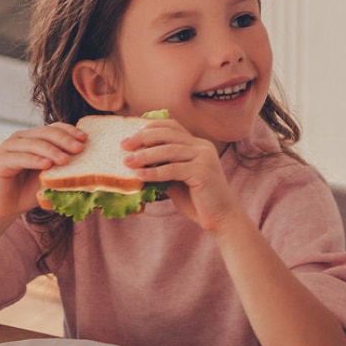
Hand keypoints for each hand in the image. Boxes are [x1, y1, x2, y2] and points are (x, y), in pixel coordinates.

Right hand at [0, 124, 86, 222]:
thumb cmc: (29, 190)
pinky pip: (19, 157)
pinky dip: (34, 160)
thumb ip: (64, 167)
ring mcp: (10, 147)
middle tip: (78, 149)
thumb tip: (89, 162)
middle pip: (45, 133)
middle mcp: (22, 138)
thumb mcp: (52, 176)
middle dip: (64, 140)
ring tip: (64, 159)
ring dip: (50, 150)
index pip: (55, 128)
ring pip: (33, 143)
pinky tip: (46, 165)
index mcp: (36, 138)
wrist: (6, 206)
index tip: (85, 139)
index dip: (70, 131)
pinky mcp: (1, 161)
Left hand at [120, 118, 239, 232]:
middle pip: (168, 134)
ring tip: (127, 162)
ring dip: (145, 155)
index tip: (130, 135)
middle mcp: (202, 147)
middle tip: (124, 145)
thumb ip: (161, 169)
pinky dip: (154, 172)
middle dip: (143, 138)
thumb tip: (135, 162)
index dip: (150, 127)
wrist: (221, 218)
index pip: (172, 126)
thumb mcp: (175, 180)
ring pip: (169, 150)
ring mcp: (204, 158)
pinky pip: (173, 169)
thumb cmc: (198, 201)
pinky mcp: (203, 172)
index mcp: (197, 145)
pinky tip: (140, 176)